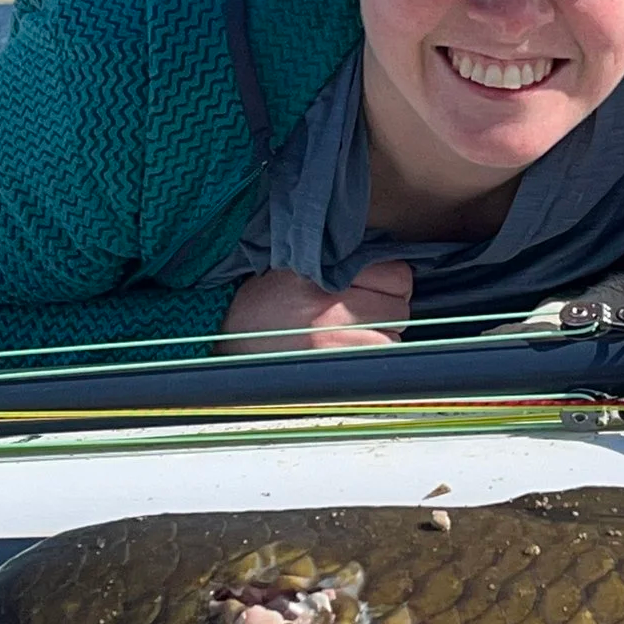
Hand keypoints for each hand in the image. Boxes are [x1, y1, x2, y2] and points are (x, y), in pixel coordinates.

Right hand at [220, 261, 413, 352]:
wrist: (224, 332)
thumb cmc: (262, 299)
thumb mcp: (297, 263)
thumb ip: (338, 260)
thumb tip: (380, 261)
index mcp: (326, 270)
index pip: (396, 273)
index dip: (392, 282)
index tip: (379, 287)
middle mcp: (333, 303)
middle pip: (400, 306)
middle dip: (390, 309)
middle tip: (369, 311)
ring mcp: (334, 337)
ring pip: (394, 335)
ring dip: (384, 335)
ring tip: (359, 332)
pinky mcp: (330, 362)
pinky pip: (376, 358)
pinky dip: (373, 355)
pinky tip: (352, 350)